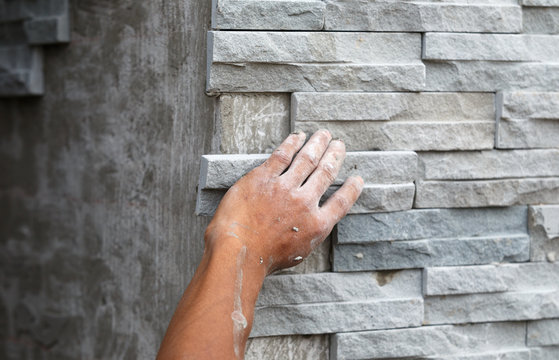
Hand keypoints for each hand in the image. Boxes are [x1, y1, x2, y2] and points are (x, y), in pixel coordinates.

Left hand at [204, 130, 362, 273]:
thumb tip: (312, 223)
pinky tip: (298, 136)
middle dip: (335, 156)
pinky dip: (292, 143)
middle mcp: (304, 203)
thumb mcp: (297, 253)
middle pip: (326, 173)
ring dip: (318, 144)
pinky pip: (282, 155)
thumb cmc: (262, 259)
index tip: (357, 179)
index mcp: (316, 225)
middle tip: (340, 145)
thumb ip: (308, 234)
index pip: (341, 202)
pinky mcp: (263, 177)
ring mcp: (284, 188)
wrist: (238, 251)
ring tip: (324, 135)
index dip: (352, 189)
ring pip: (307, 159)